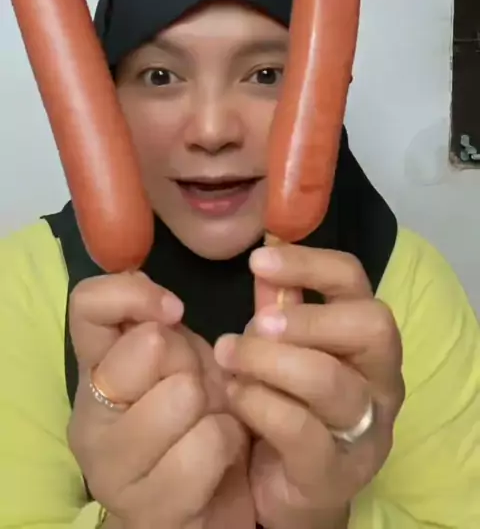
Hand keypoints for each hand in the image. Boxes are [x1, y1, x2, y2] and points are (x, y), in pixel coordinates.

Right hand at [67, 272, 254, 528]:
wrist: (218, 504)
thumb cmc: (198, 421)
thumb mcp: (187, 361)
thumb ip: (168, 325)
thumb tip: (156, 292)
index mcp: (96, 371)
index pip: (87, 306)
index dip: (134, 294)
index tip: (175, 311)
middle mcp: (90, 418)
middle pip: (148, 347)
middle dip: (193, 361)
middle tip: (199, 392)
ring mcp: (110, 470)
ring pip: (181, 396)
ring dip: (215, 408)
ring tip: (210, 426)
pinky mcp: (144, 511)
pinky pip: (206, 446)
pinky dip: (228, 444)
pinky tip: (221, 460)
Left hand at [214, 245, 404, 528]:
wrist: (287, 493)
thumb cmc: (287, 404)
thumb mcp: (281, 349)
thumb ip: (278, 307)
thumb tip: (265, 252)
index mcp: (366, 337)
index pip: (355, 280)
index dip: (309, 263)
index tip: (257, 260)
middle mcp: (380, 378)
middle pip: (370, 326)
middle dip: (305, 318)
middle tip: (254, 324)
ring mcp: (366, 429)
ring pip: (331, 380)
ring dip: (269, 361)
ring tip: (228, 356)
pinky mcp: (336, 474)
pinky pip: (302, 432)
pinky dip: (260, 405)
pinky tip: (234, 395)